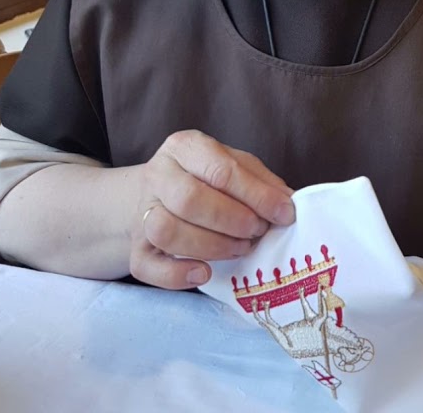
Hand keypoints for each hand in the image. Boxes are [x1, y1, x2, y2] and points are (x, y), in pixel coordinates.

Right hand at [131, 130, 295, 289]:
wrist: (154, 197)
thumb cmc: (205, 181)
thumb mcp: (235, 167)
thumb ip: (261, 182)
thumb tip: (286, 205)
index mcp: (184, 148)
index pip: (220, 170)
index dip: (256, 195)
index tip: (284, 214)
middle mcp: (157, 175)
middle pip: (189, 199)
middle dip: (232, 220)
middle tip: (257, 232)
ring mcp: (141, 212)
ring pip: (166, 230)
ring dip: (211, 245)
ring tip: (239, 248)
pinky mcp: (135, 248)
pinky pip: (148, 266)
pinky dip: (178, 274)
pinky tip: (204, 272)